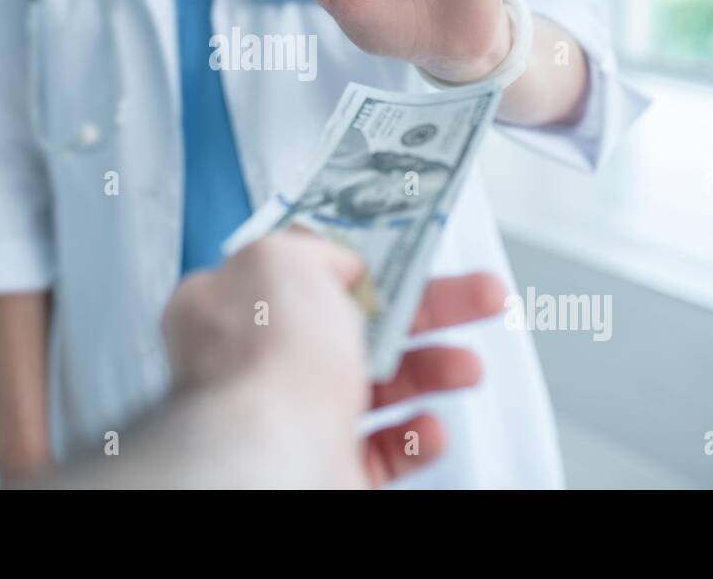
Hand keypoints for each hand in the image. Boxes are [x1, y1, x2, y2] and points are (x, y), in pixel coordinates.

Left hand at [161, 230, 506, 487]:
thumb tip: (341, 262)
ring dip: (431, 369)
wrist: (273, 458)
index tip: (408, 252)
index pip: (301, 269)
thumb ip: (316, 247)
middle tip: (478, 296)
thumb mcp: (285, 260)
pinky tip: (429, 426)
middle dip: (426, 309)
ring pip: (377, 384)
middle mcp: (261, 361)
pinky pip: (383, 448)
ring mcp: (293, 415)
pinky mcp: (325, 464)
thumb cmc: (268, 362)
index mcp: (235, 304)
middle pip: (358, 323)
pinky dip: (416, 436)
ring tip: (465, 367)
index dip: (358, 258)